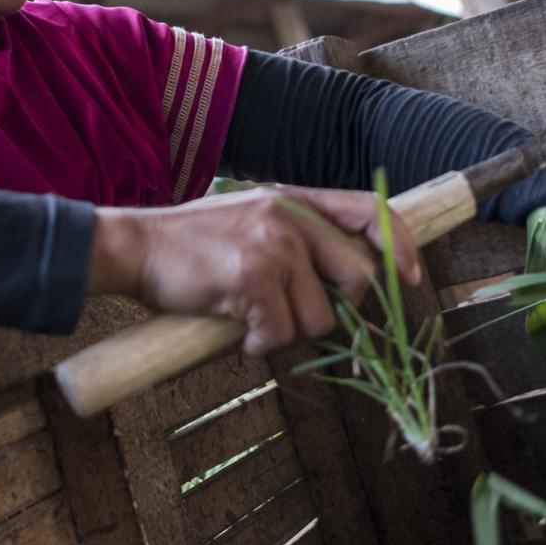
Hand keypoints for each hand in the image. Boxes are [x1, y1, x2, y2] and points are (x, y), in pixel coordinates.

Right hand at [89, 186, 423, 354]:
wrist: (135, 246)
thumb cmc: (191, 244)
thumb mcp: (251, 219)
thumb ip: (296, 238)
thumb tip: (341, 285)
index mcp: (295, 199)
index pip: (371, 211)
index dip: (401, 245)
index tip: (411, 278)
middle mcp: (292, 218)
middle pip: (358, 279)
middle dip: (337, 312)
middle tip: (296, 318)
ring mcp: (275, 247)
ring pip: (319, 319)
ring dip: (288, 332)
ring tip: (251, 318)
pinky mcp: (254, 278)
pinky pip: (280, 335)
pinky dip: (258, 345)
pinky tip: (233, 327)